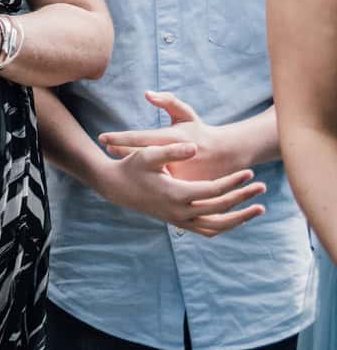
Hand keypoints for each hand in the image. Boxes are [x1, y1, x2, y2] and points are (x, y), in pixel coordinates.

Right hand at [95, 140, 266, 236]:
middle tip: (262, 187)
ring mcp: (179, 220)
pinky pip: (208, 230)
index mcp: (174, 195)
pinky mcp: (178, 223)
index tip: (249, 173)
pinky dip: (225, 226)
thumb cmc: (131, 166)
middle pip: (220, 209)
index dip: (233, 182)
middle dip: (243, 198)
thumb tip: (194, 147)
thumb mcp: (147, 154)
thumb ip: (172, 151)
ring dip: (240, 218)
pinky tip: (237, 217)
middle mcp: (179, 212)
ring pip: (218, 226)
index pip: (213, 191)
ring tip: (259, 209)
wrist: (116, 187)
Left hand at [99, 91, 244, 180]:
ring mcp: (180, 174)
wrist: (227, 155)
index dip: (119, 138)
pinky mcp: (184, 188)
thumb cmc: (200, 131)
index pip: (141, 138)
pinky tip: (131, 179)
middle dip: (120, 153)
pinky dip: (147, 182)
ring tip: (112, 164)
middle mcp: (176, 156)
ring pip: (149, 173)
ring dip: (130, 168)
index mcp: (173, 138)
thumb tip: (147, 93)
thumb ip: (167, 101)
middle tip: (104, 149)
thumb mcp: (186, 114)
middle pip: (140, 156)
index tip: (101, 137)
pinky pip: (161, 185)